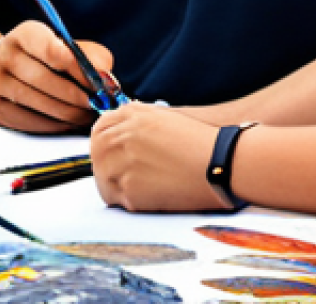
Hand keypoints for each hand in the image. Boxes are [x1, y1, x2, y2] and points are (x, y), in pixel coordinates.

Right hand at [0, 20, 113, 132]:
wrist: (4, 67)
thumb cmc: (44, 55)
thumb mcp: (65, 45)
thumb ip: (89, 56)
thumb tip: (106, 78)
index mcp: (25, 34)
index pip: (51, 49)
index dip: (78, 68)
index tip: (98, 82)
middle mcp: (5, 55)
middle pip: (44, 79)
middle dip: (76, 95)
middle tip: (98, 104)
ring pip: (37, 102)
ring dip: (68, 112)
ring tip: (87, 114)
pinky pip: (28, 121)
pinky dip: (53, 124)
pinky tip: (69, 122)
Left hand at [91, 102, 229, 211]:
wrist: (218, 163)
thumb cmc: (199, 142)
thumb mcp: (165, 118)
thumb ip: (138, 120)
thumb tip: (121, 131)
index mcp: (133, 114)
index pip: (100, 126)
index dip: (103, 140)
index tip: (109, 151)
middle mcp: (123, 135)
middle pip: (97, 151)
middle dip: (105, 162)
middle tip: (120, 174)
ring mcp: (123, 162)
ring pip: (102, 176)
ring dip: (113, 182)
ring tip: (137, 187)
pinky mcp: (129, 189)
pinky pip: (115, 197)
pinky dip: (125, 200)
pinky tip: (145, 196)